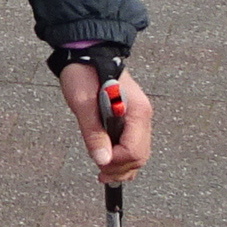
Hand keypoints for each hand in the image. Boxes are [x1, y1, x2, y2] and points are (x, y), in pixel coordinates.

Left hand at [59, 63, 154, 180]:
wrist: (86, 53)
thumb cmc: (84, 73)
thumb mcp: (83, 104)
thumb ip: (94, 133)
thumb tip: (102, 160)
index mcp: (136, 112)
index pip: (134, 150)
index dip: (116, 162)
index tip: (98, 163)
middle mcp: (142, 116)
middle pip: (140, 156)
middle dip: (120, 168)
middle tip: (99, 173)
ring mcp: (138, 118)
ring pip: (138, 154)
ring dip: (122, 166)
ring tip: (104, 173)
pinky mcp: (130, 119)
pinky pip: (133, 145)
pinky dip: (123, 157)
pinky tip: (109, 162)